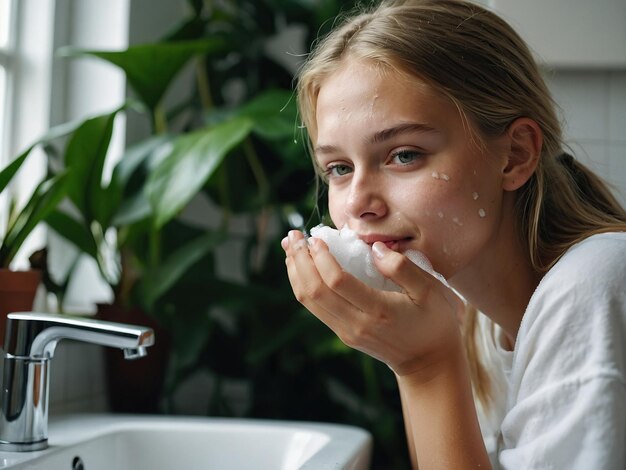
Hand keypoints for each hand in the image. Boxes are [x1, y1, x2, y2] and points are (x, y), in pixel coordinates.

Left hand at [282, 230, 464, 377]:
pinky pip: (315, 307)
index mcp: (378, 311)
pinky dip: (302, 284)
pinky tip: (301, 267)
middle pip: (314, 290)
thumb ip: (403, 267)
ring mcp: (346, 331)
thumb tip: (375, 248)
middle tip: (294, 236)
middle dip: (299, 260)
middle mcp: (356, 324)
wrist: (429, 363)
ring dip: (295, 271)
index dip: (321, 258)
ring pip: (309, 300)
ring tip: (290, 246)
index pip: (336, 281)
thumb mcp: (430, 291)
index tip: (316, 237)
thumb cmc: (434, 323)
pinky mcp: (343, 333)